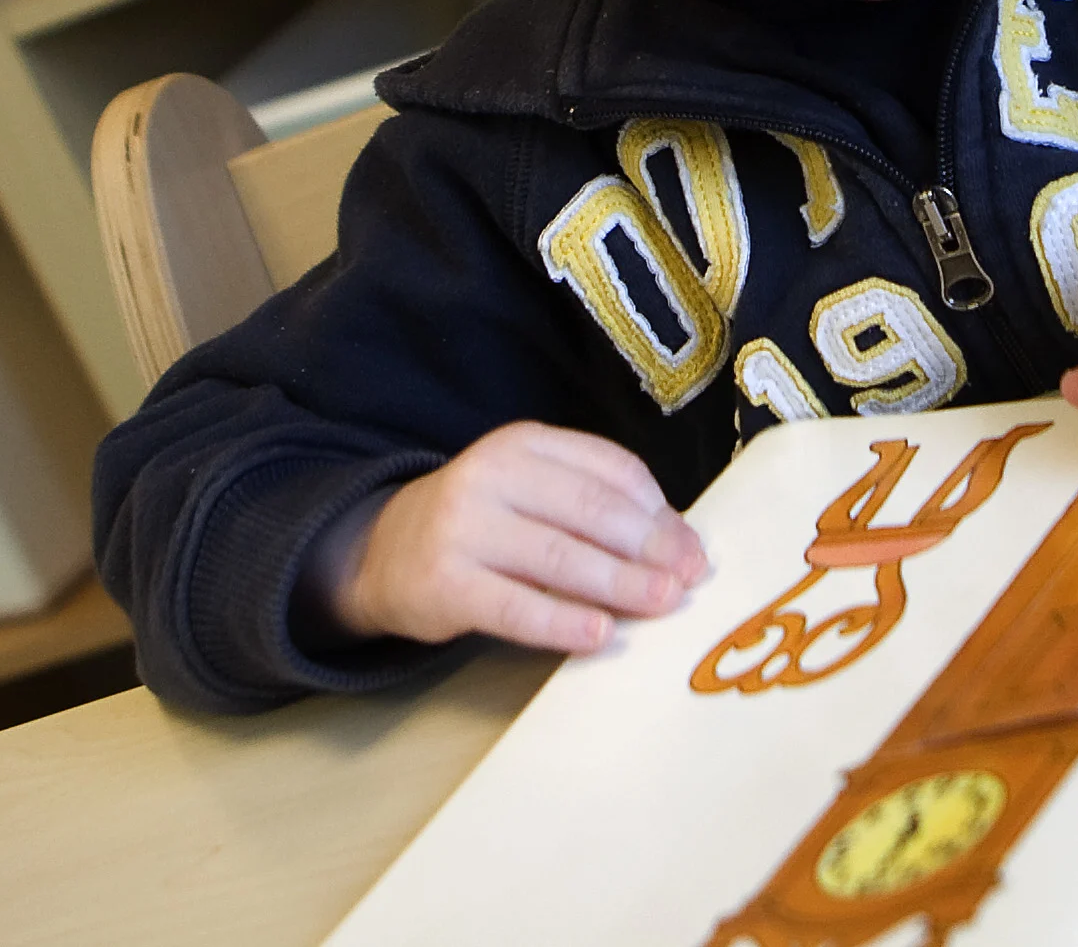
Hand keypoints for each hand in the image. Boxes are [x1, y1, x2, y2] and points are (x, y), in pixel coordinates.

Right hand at [314, 421, 709, 655]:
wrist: (385, 551)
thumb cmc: (484, 522)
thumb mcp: (533, 490)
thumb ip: (595, 502)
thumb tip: (677, 541)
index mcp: (525, 442)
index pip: (609, 469)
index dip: (660, 509)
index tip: (692, 545)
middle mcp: (492, 474)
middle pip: (591, 510)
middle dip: (649, 546)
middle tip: (690, 578)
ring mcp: (464, 527)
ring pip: (559, 556)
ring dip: (620, 584)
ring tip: (662, 603)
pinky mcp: (445, 583)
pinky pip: (517, 606)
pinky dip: (564, 622)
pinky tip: (600, 635)